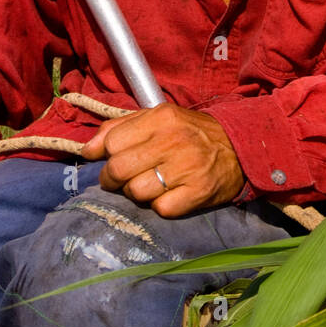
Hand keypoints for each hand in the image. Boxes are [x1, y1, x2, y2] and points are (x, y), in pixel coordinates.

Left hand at [80, 104, 244, 216]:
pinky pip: (161, 209)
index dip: (106, 156)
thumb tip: (87, 150)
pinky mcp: (198, 192)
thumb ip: (120, 128)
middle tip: (122, 180)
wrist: (239, 147)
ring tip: (149, 185)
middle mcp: (173, 141)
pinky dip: (160, 206)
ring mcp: (187, 168)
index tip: (112, 161)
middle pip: (119, 170)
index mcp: (161, 118)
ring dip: (137, 193)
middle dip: (113, 180)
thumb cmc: (190, 132)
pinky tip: (169, 194)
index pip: (112, 143)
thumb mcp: (158, 118)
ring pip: (136, 192)